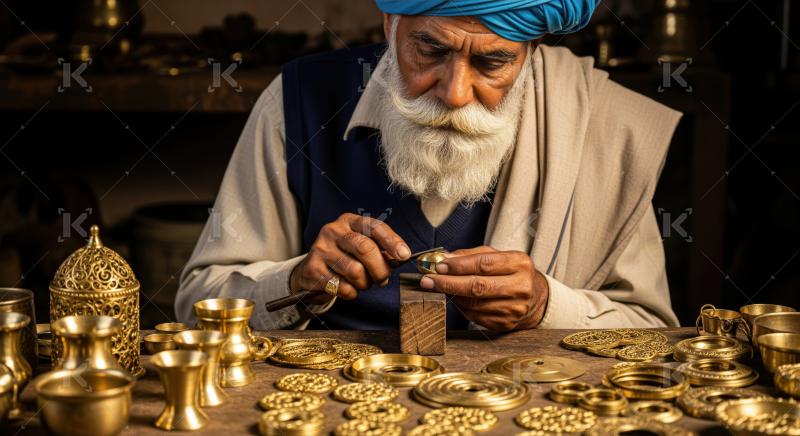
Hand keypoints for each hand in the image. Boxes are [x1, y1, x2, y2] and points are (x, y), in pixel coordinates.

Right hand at [290, 213, 410, 302]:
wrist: (312, 271)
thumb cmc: (344, 257)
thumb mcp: (361, 247)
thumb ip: (380, 250)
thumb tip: (400, 257)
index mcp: (349, 221)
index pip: (374, 227)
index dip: (392, 241)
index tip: (404, 255)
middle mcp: (333, 230)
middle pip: (365, 248)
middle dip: (380, 269)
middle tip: (383, 279)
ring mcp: (321, 248)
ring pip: (355, 271)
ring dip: (365, 283)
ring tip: (362, 283)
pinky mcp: (313, 268)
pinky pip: (342, 286)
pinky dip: (351, 292)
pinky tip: (348, 288)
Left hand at [419, 246, 548, 331]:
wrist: (535, 298)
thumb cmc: (511, 272)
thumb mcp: (497, 255)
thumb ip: (471, 255)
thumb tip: (443, 258)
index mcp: (519, 264)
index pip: (484, 264)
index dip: (458, 266)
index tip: (438, 266)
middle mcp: (520, 287)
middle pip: (477, 286)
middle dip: (448, 283)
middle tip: (428, 280)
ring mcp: (514, 309)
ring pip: (473, 304)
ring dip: (451, 296)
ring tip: (439, 287)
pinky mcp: (505, 324)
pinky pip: (475, 316)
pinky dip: (460, 307)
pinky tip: (454, 298)